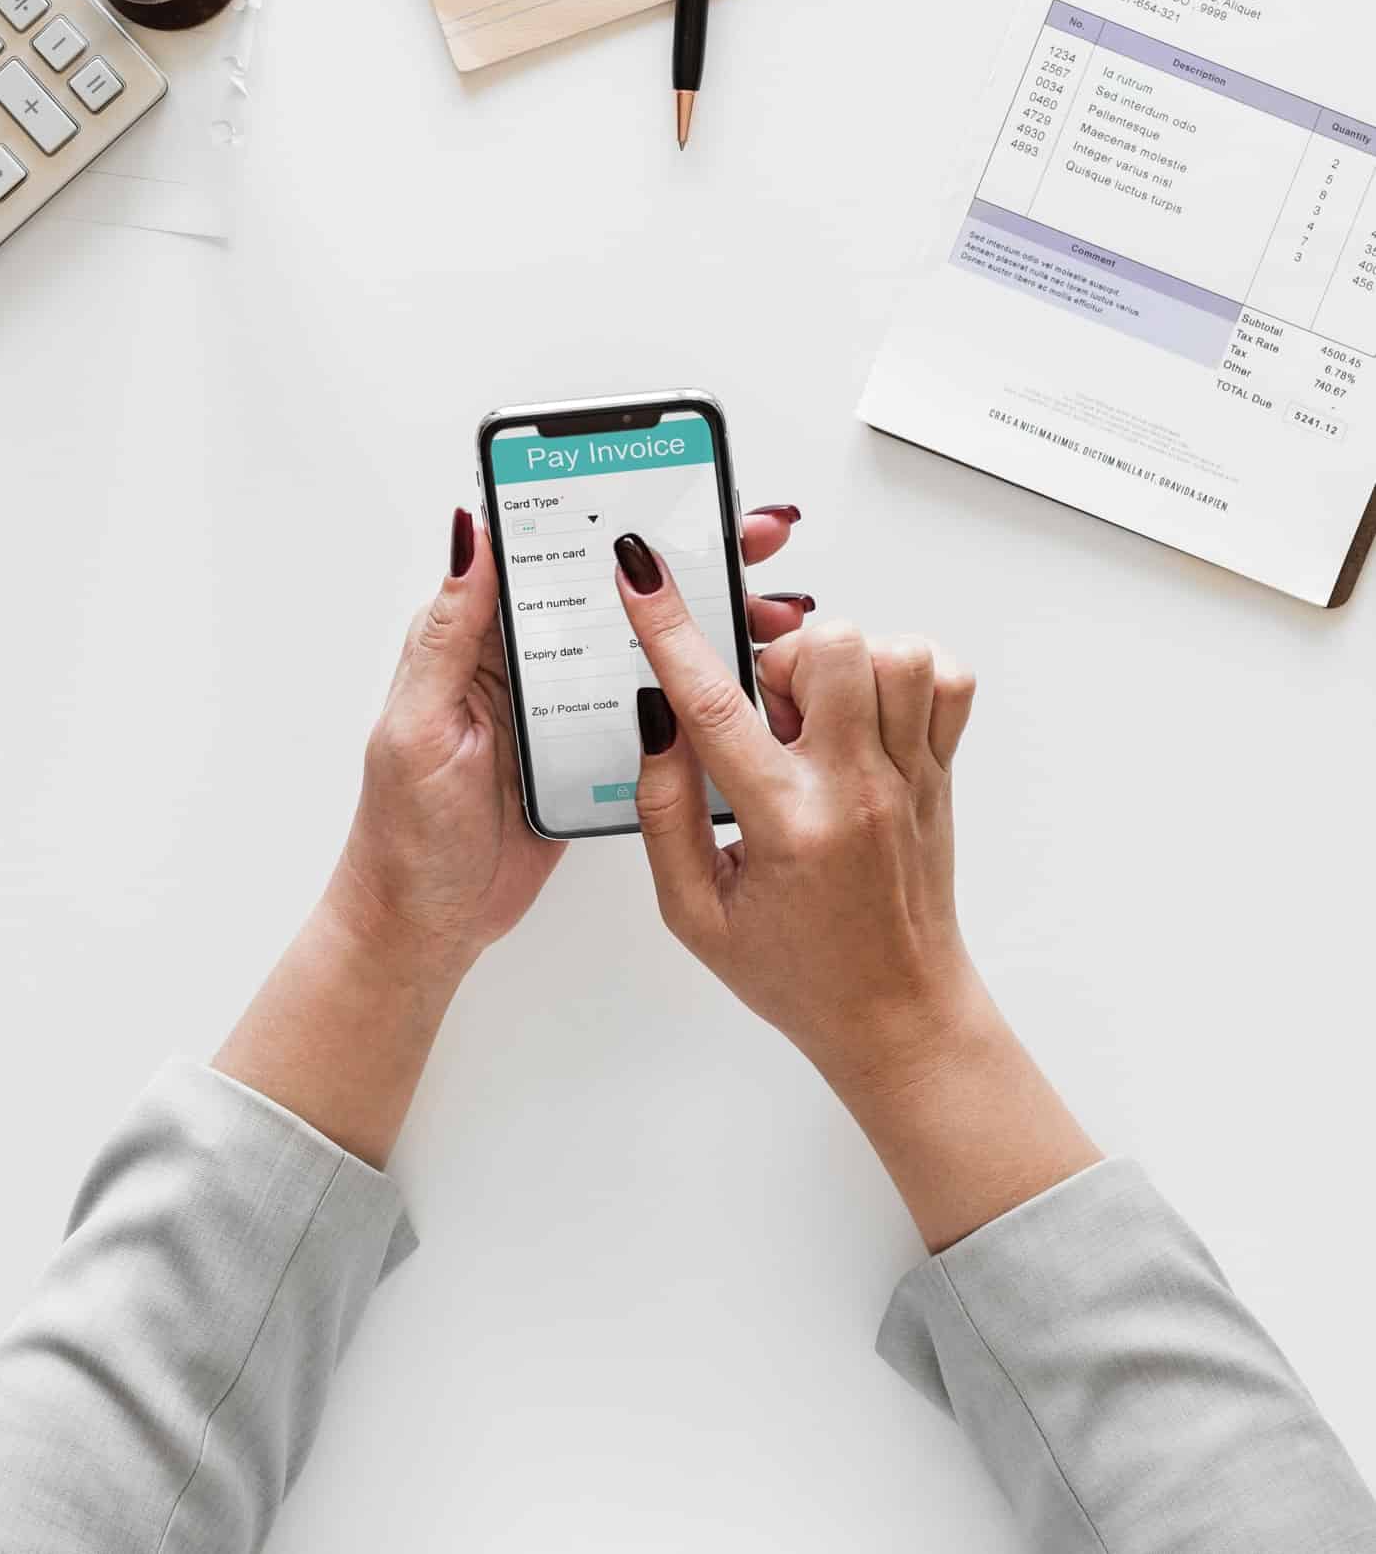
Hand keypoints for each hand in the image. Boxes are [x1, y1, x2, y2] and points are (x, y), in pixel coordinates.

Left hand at [214, 504, 802, 1167]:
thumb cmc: (404, 835)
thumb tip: (471, 532)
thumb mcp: (421, 725)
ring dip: (711, 625)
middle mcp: (523, 665)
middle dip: (689, 562)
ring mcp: (562, 711)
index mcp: (477, 641)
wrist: (425, 928)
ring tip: (777, 612)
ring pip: (646, 648)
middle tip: (760, 541)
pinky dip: (704, 692)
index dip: (612, 515)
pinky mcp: (590, 757)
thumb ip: (450, 632)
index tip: (677, 490)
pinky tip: (752, 681)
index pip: (550, 555)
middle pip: (613, 594)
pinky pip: (654, 710)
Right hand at [613, 538, 1097, 1247]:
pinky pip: (946, 678)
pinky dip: (904, 672)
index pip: (715, 705)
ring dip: (841, 662)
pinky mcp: (943, 773)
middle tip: (766, 715)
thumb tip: (655, 718)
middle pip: (829, 649)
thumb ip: (664, 811)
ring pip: (894, 651)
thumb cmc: (794, 971)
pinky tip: (865, 714)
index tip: (641, 572)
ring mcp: (912, 777)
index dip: (668, 629)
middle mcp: (858, 791)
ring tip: (816, 718)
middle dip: (778, 658)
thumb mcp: (692, 913)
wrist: (898, 1016)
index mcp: (786, 826)